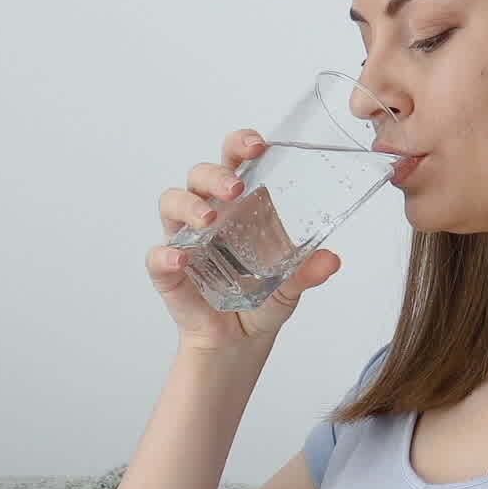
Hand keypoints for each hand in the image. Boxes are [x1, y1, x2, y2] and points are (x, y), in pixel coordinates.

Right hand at [147, 130, 344, 354]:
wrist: (240, 343)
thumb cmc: (261, 301)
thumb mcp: (291, 286)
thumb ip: (307, 272)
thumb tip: (330, 260)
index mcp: (239, 206)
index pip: (234, 161)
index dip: (240, 145)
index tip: (257, 146)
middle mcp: (209, 215)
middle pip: (199, 175)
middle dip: (215, 175)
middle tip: (234, 189)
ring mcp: (185, 240)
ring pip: (172, 202)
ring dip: (189, 205)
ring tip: (208, 220)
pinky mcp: (169, 271)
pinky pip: (157, 255)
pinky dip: (166, 254)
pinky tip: (182, 258)